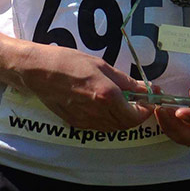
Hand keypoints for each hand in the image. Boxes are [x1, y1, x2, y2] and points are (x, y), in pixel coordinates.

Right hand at [15, 45, 153, 131]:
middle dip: (136, 116)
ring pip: (112, 128)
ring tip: (123, 103)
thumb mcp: (102, 66)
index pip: (135, 115)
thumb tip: (145, 88)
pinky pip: (98, 126)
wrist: (39, 71)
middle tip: (139, 102)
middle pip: (125, 124)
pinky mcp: (75, 123)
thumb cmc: (70, 62)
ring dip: (122, 119)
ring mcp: (85, 120)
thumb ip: (125, 81)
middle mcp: (97, 112)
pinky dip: (108, 120)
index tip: (149, 100)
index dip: (146, 110)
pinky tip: (106, 107)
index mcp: (107, 95)